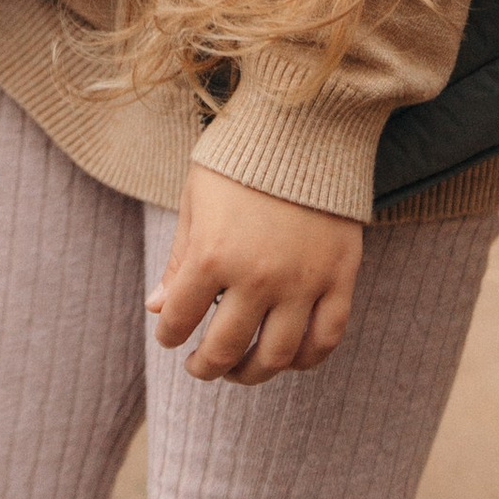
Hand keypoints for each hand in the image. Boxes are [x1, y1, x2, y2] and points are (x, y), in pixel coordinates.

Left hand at [147, 166, 363, 382]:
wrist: (305, 125)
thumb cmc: (240, 160)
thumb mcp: (197, 200)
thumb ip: (179, 258)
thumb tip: (158, 309)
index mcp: (212, 254)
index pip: (180, 321)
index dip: (170, 336)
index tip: (172, 337)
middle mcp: (257, 276)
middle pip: (226, 349)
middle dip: (206, 366)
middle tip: (201, 366)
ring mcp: (303, 280)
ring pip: (277, 356)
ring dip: (253, 373)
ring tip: (241, 369)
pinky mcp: (339, 276)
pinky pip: (326, 338)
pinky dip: (307, 359)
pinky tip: (290, 357)